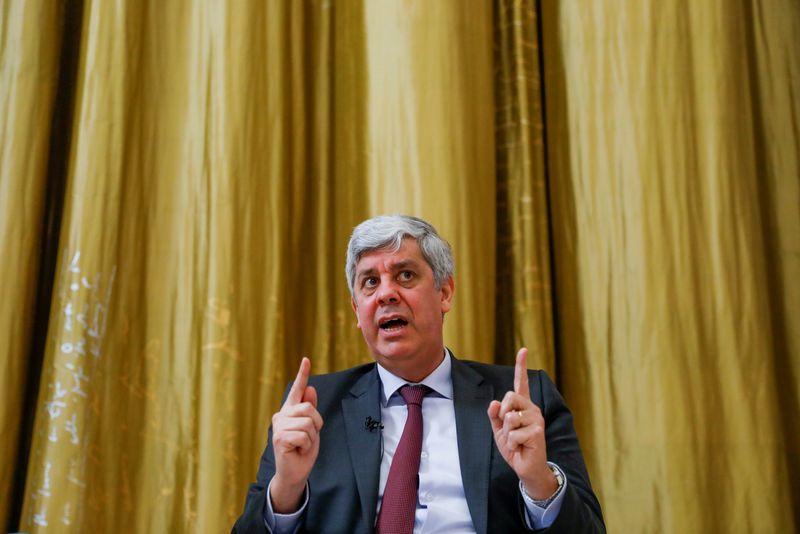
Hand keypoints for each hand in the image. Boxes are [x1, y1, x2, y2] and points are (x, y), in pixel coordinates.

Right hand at [269, 357, 323, 512]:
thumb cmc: (302, 450)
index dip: (303, 374)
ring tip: (302, 446)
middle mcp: (281, 415)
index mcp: (289, 411)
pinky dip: (306, 446)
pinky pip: (304, 436)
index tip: (306, 359)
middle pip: (308, 408)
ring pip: (308, 423)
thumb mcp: (311, 428)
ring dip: (311, 438)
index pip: (297, 390)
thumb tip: (312, 389)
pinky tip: (297, 451)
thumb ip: (310, 410)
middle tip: (308, 438)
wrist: (294, 472)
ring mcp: (279, 426)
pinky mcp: (280, 438)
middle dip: (316, 425)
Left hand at [487, 348, 556, 499]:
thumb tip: (494, 403)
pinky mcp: (537, 431)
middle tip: (508, 429)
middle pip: (510, 396)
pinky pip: (514, 433)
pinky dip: (512, 443)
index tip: (523, 350)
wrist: (526, 467)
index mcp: (522, 406)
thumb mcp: (499, 430)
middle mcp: (532, 408)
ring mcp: (536, 419)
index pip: (521, 383)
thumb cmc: (514, 446)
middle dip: (502, 413)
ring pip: (510, 417)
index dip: (521, 366)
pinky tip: (520, 447)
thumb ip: (495, 415)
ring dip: (507, 433)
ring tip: (516, 440)